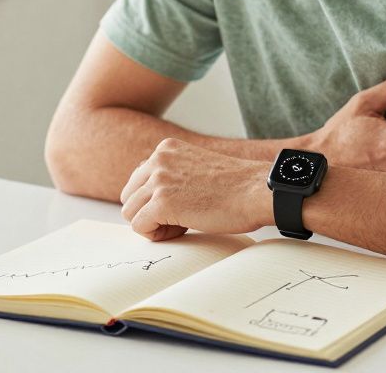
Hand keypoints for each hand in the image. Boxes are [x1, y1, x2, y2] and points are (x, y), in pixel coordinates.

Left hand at [119, 139, 272, 240]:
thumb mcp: (196, 168)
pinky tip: (182, 231)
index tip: (179, 206)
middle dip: (148, 212)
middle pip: (129, 196)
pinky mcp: (163, 202)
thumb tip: (150, 199)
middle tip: (178, 219)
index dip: (154, 200)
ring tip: (182, 225)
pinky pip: (139, 227)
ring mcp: (159, 180)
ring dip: (154, 225)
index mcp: (166, 148)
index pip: (138, 180)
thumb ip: (172, 175)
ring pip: (130, 213)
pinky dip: (157, 235)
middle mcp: (158, 159)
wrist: (256, 191)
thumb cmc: (236, 187)